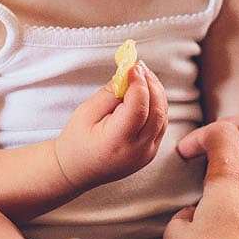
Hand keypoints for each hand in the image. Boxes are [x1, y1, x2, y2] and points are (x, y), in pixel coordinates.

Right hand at [53, 62, 168, 189]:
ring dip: (156, 93)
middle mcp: (137, 151)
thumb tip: (127, 74)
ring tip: (141, 76)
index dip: (139, 84)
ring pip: (162, 117)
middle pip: (157, 112)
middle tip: (139, 67)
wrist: (76, 172)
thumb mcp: (85, 113)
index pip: (139, 108)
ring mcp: (147, 154)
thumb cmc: (75, 143)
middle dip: (151, 85)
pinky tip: (144, 93)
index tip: (132, 66)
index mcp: (117, 143)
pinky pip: (160, 124)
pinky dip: (156, 105)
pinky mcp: (150, 152)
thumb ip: (109, 94)